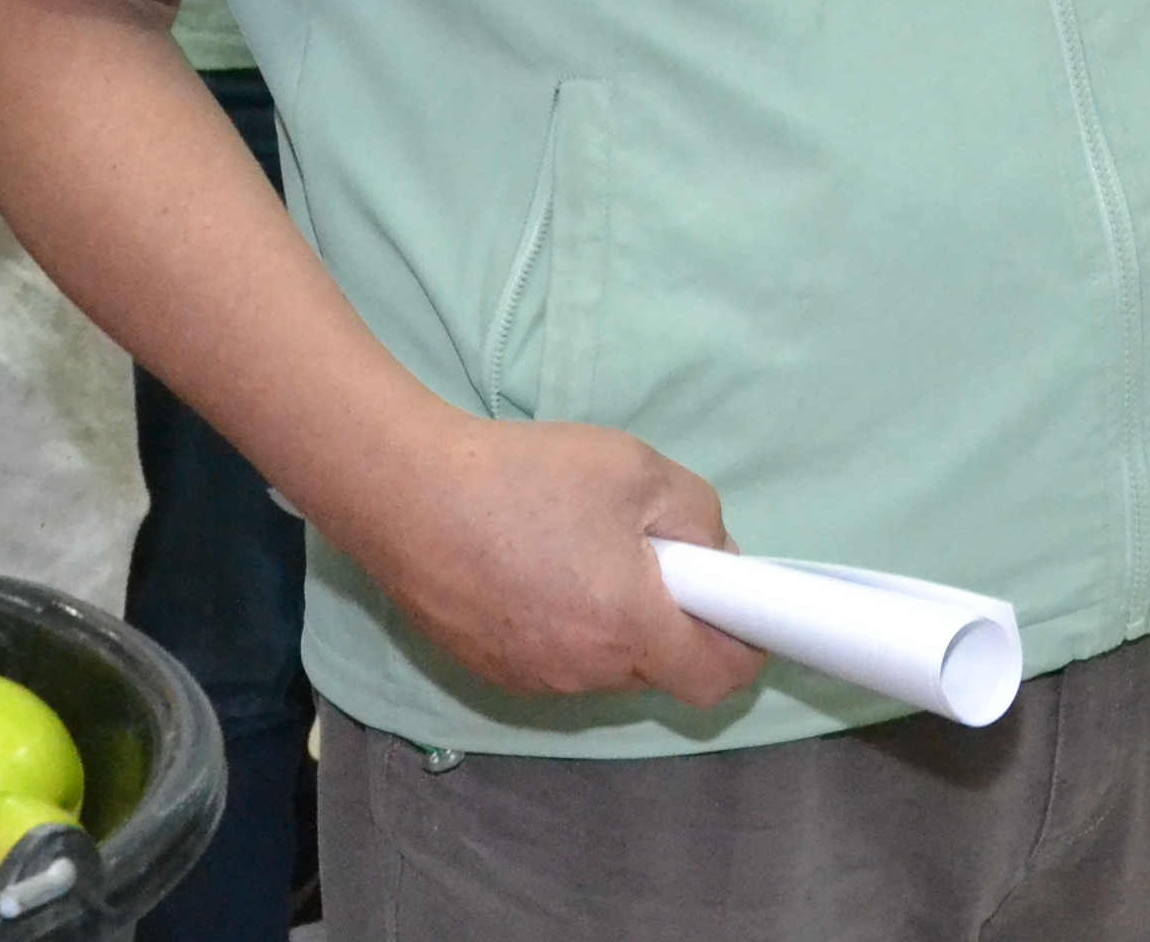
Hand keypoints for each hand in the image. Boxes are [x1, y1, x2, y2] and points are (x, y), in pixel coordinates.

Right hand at [357, 415, 766, 708]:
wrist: (405, 492)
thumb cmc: (524, 476)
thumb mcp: (635, 468)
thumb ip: (697, 514)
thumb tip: (713, 557)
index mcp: (629, 627)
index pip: (716, 678)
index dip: (743, 647)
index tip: (741, 610)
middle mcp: (585, 672)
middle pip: (659, 669)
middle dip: (672, 621)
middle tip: (648, 552)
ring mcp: (534, 680)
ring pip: (605, 665)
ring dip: (614, 623)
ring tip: (577, 549)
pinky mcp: (492, 672)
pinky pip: (555, 661)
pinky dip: (564, 626)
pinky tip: (531, 568)